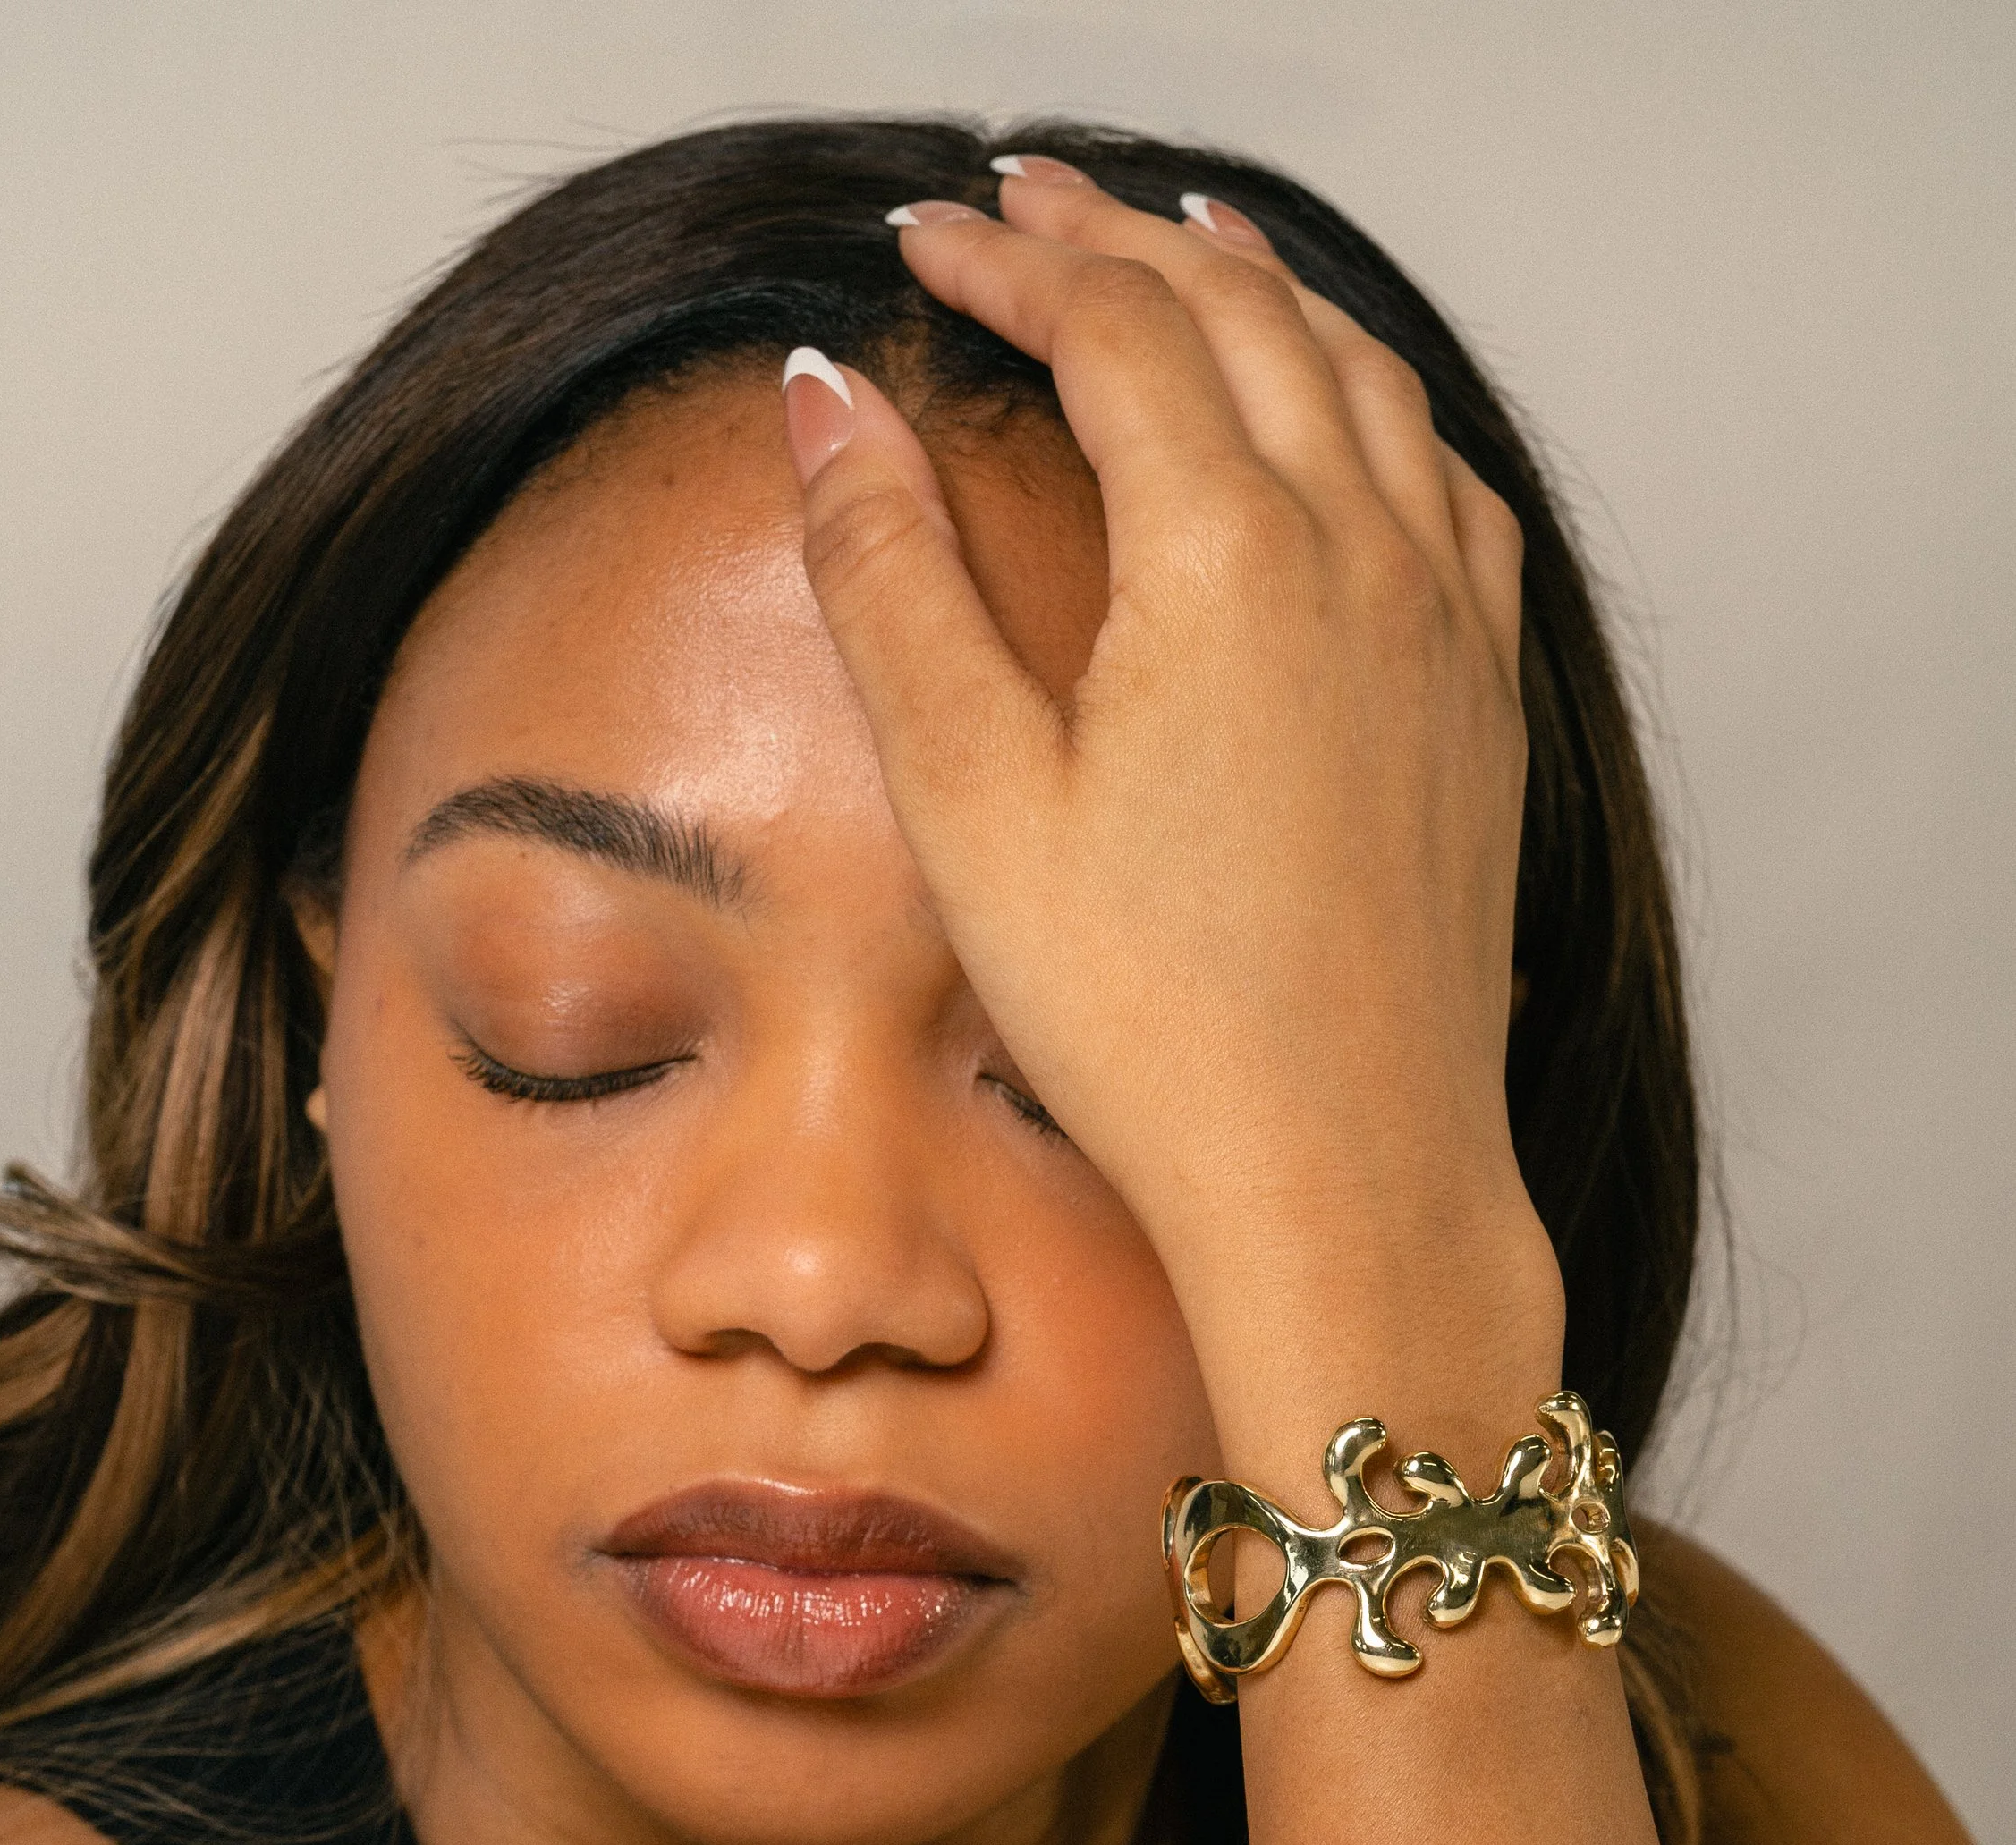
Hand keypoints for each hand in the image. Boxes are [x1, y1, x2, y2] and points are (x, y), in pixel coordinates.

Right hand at [785, 164, 1562, 1454]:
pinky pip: (1445, 482)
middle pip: (1243, 315)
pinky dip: (1375, 401)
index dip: (1010, 259)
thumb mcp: (974, 803)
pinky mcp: (1482, 703)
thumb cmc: (1157, 1027)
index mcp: (1229, 553)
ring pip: (1362, 377)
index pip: (1113, 323)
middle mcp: (1362, 552)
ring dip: (1262, 291)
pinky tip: (1348, 419)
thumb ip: (891, 583)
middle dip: (1122, 236)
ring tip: (1186, 249)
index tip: (923, 239)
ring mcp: (1443, 624)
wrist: (1346, 1177)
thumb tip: (828, 401)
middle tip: (1028, 200)